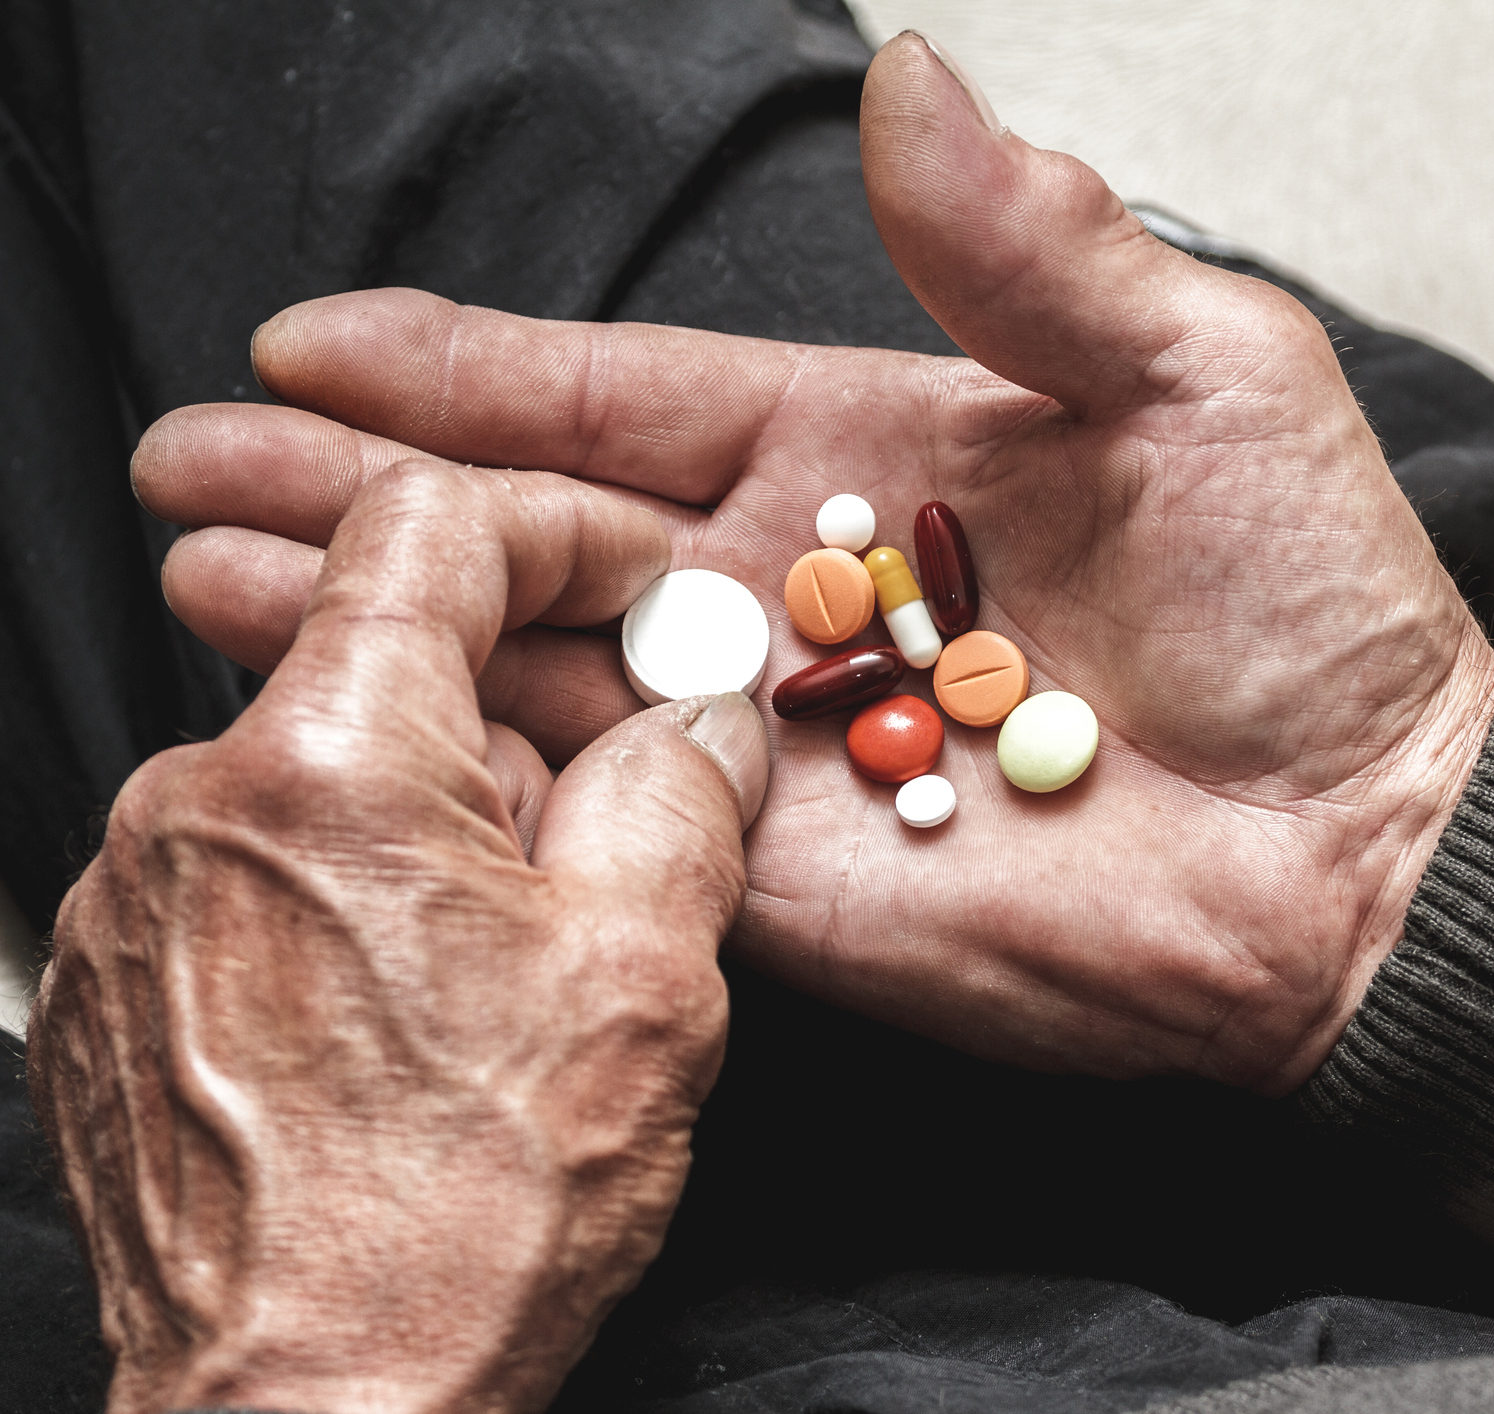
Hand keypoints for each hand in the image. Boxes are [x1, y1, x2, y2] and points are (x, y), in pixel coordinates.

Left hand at [28, 465, 767, 1413]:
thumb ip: (679, 798)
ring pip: (326, 776)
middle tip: (608, 842)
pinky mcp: (117, 981)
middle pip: (384, 667)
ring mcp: (133, 897)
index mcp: (327, 768)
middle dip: (516, 728)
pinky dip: (351, 899)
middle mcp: (192, 803)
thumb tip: (693, 725)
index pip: (425, 527)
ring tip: (509, 980)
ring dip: (438, 827)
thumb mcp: (646, 981)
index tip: (626, 580)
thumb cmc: (460, 1219)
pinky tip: (414, 1023)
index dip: (555, 529)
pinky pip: (256, 871)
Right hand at [140, 33, 1493, 1094]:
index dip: (471, 366)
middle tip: (190, 454)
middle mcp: (798, 594)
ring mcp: (774, 742)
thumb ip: (1037, 251)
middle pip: (537, 524)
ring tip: (206, 566)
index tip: (317, 337)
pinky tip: (348, 726)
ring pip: (533, 662)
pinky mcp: (775, 875)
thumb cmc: (1316, 606)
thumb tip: (911, 80)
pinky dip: (474, 769)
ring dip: (373, 617)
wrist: (1364, 841)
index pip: (627, 396)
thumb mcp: (1203, 377)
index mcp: (870, 453)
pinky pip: (597, 814)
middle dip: (361, 489)